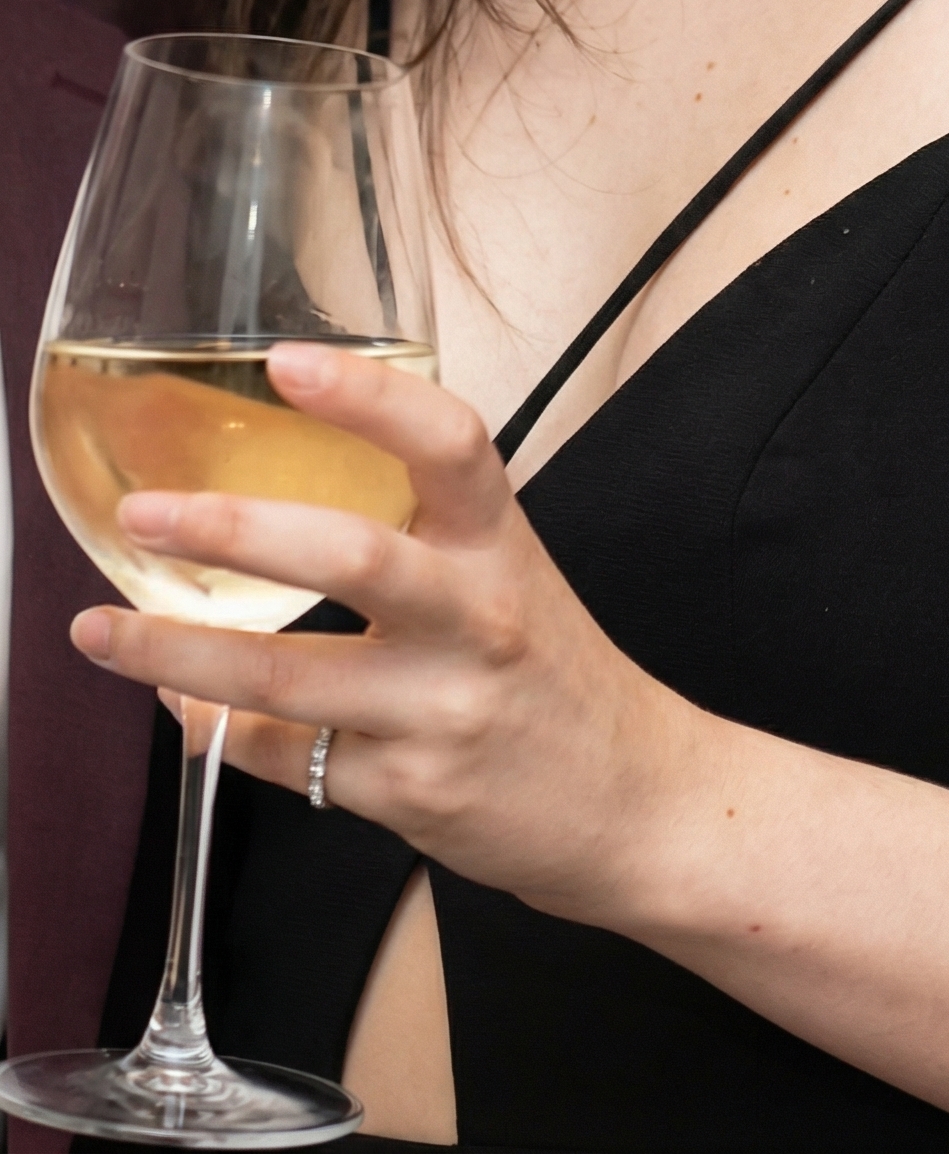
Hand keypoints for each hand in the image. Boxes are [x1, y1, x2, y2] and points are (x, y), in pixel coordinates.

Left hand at [69, 343, 699, 925]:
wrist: (633, 800)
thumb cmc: (551, 671)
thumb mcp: (505, 573)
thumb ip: (415, 530)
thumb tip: (269, 498)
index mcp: (502, 542)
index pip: (447, 443)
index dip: (367, 397)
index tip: (286, 361)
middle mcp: (477, 617)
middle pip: (351, 557)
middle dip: (232, 529)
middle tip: (145, 511)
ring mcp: (441, 709)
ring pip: (284, 679)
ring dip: (176, 655)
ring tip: (101, 631)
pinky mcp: (409, 791)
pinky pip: (288, 757)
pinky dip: (220, 730)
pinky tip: (184, 705)